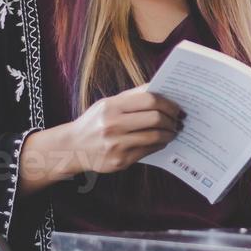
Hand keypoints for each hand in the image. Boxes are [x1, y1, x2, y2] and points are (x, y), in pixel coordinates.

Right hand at [63, 85, 183, 175]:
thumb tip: (161, 89)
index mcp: (111, 106)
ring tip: (172, 131)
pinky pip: (148, 151)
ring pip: (155, 136)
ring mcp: (116, 144)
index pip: (150, 100)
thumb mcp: (108, 104)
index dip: (168, 103)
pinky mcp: (120, 160)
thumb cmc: (95, 122)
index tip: (176, 106)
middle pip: (155, 118)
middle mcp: (113, 125)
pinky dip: (159, 145)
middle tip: (178, 120)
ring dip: (169, 133)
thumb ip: (132, 96)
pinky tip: (162, 141)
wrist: (72, 148)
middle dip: (171, 119)